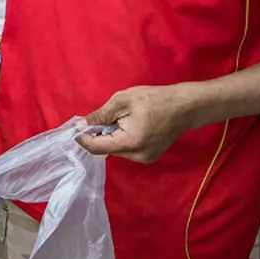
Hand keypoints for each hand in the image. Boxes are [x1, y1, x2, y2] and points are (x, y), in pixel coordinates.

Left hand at [78, 85, 196, 163]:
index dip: (83, 138)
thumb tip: (80, 126)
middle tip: (104, 116)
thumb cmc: (154, 99)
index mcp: (130, 143)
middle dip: (98, 135)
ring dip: (110, 136)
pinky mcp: (149, 157)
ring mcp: (145, 159)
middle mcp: (137, 156)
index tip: (75, 127)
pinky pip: (126, 150)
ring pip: (115, 150)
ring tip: (122, 119)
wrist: (185, 106)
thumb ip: (99, 116)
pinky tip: (130, 125)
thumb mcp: (122, 101)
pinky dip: (121, 139)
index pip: (97, 148)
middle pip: (105, 149)